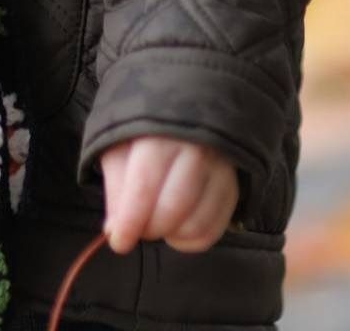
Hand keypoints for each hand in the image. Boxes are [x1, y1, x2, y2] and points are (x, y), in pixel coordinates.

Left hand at [97, 134, 239, 254]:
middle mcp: (197, 150)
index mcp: (161, 136)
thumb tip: (115, 230)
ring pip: (196, 225)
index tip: (119, 241)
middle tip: (138, 226)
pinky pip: (213, 231)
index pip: (145, 186)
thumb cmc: (145, 134)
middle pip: (173, 209)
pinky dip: (190, 240)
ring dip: (170, 235)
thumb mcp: (119, 148)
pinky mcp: (233, 188)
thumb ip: (116, 188)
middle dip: (149, 228)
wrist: (187, 109)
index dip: (130, 221)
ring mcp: (221, 170)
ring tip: (158, 221)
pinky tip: (177, 227)